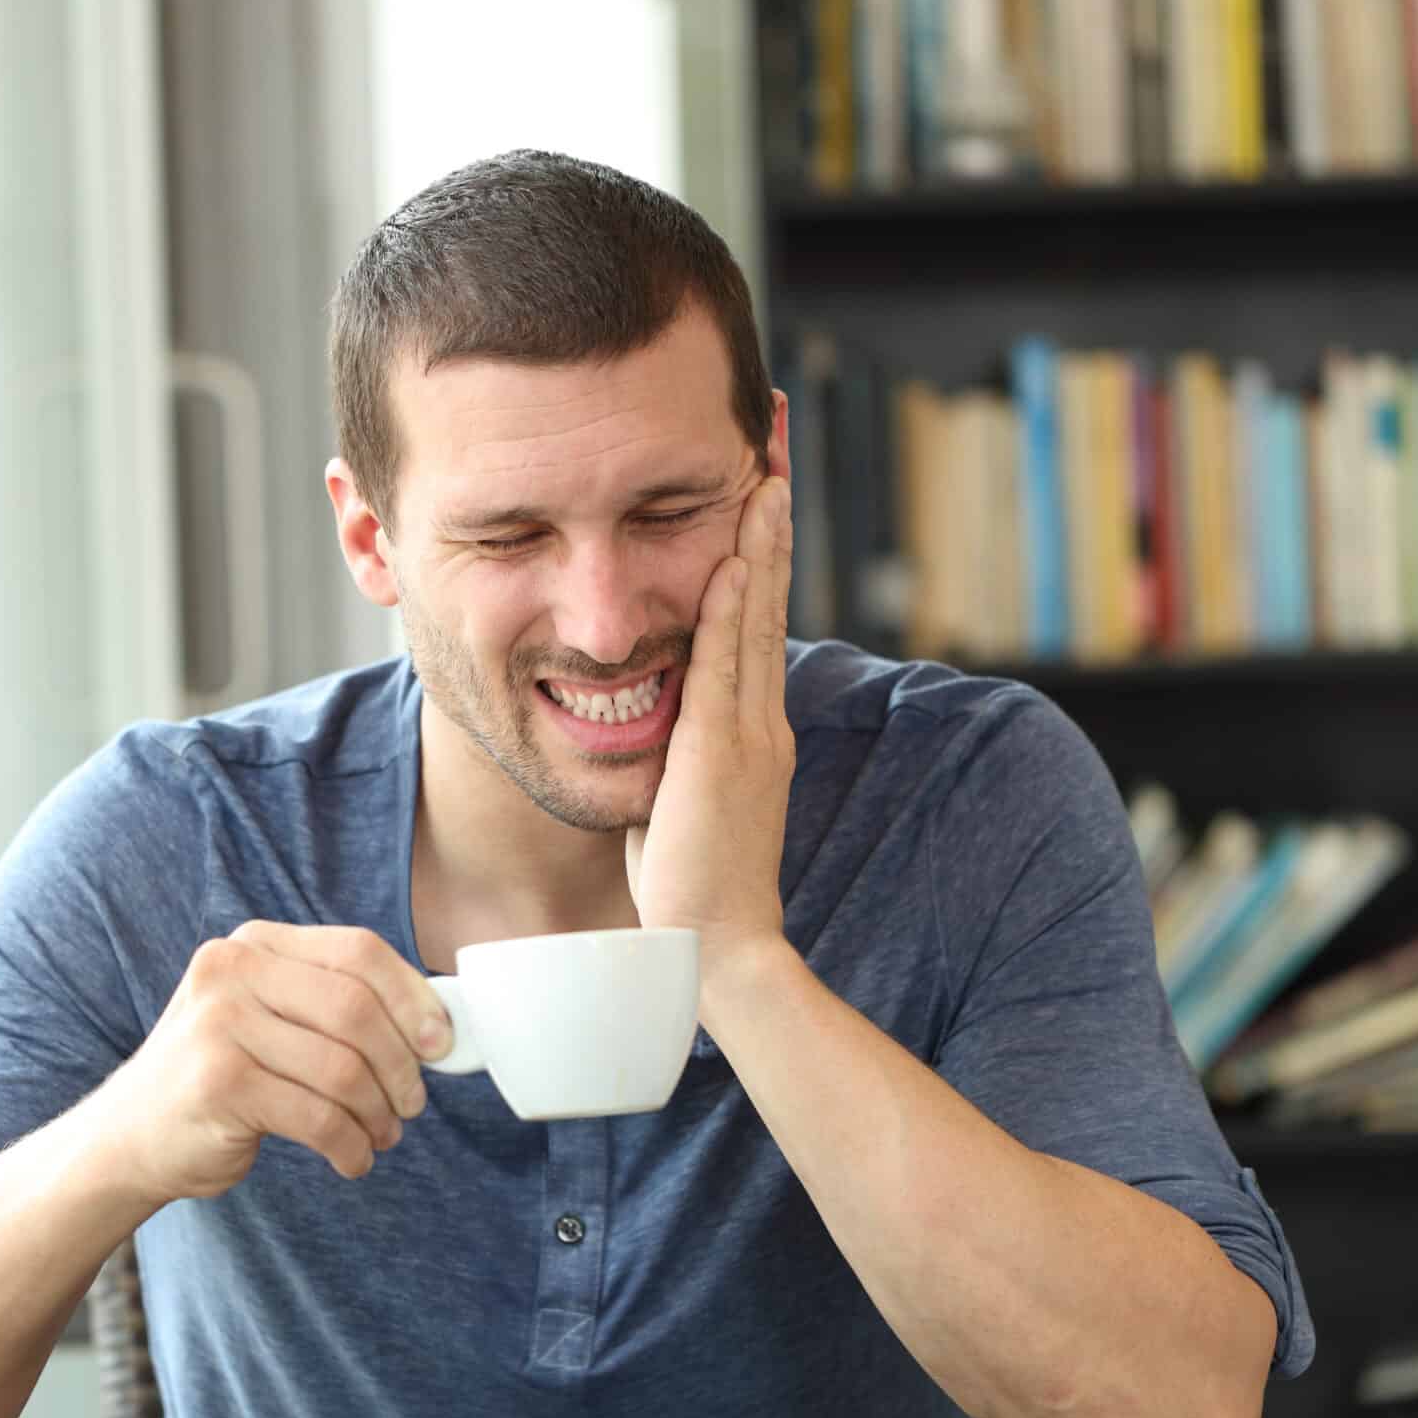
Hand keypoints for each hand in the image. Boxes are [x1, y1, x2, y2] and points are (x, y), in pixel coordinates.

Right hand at [90, 921, 449, 1205]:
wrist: (129, 1138)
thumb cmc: (221, 1077)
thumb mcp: (268, 1018)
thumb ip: (332, 1006)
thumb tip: (434, 1026)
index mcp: (255, 944)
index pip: (359, 952)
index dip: (413, 998)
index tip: (441, 1043)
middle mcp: (232, 972)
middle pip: (357, 1010)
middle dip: (401, 1066)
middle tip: (411, 1105)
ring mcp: (218, 1025)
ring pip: (343, 1069)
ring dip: (378, 1114)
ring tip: (380, 1135)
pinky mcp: (218, 1084)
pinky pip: (319, 1117)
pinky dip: (351, 1146)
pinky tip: (351, 1159)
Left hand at [624, 474, 794, 981]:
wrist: (716, 949)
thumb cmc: (692, 892)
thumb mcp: (682, 808)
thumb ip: (674, 763)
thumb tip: (646, 735)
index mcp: (753, 738)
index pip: (756, 635)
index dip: (758, 571)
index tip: (756, 513)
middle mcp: (762, 726)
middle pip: (767, 611)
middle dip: (769, 538)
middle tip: (771, 467)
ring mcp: (748, 738)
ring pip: (755, 624)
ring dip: (758, 551)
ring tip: (763, 484)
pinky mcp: (721, 755)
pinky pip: (725, 668)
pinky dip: (730, 611)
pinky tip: (729, 562)